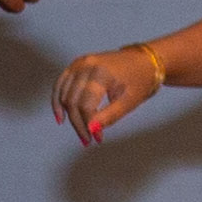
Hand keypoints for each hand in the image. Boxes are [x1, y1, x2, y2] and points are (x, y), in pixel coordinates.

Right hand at [52, 41, 167, 139]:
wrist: (144, 60)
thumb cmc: (139, 81)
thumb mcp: (129, 101)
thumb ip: (110, 116)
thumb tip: (91, 130)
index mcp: (101, 73)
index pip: (86, 105)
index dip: (88, 125)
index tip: (97, 139)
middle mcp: (86, 65)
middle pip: (72, 101)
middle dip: (78, 124)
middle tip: (87, 140)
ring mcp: (79, 63)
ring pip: (64, 95)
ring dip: (69, 116)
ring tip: (81, 132)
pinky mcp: (76, 64)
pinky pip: (60, 85)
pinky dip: (58, 101)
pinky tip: (61, 118)